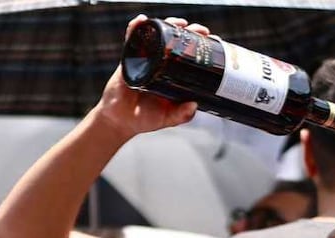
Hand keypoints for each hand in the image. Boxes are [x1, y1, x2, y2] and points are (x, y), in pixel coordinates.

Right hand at [90, 15, 200, 138]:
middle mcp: (162, 64)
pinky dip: (136, 27)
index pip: (191, 56)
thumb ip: (182, 114)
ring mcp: (146, 58)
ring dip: (168, 24)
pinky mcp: (129, 58)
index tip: (214, 41)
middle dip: (190, 32)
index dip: (202, 46)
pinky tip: (143, 20)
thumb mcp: (168, 118)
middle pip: (178, 41)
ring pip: (158, 35)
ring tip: (179, 23)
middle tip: (201, 31)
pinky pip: (132, 39)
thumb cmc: (146, 118)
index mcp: (175, 75)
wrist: (120, 120)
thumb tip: (194, 104)